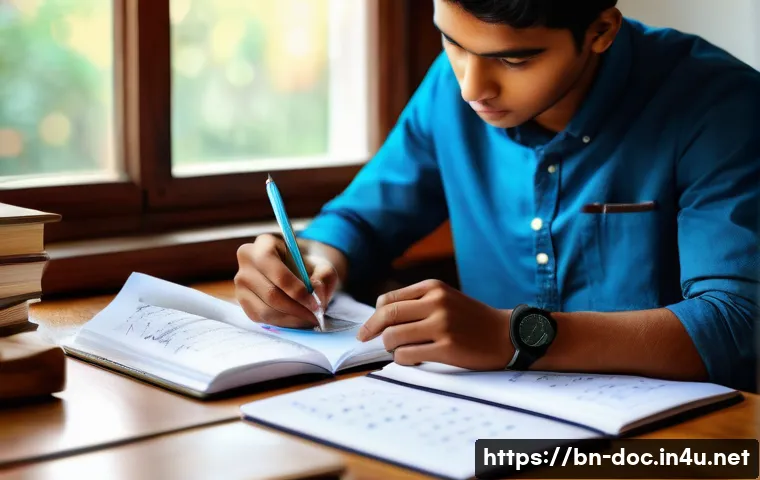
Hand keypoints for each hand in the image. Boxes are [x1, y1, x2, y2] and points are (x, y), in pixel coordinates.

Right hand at [234, 234, 339, 327]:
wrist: (297, 271)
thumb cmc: (309, 266)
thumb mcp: (323, 266)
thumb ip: (324, 277)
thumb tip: (315, 295)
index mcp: (265, 243)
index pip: (276, 271)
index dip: (296, 290)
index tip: (315, 303)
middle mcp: (247, 260)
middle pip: (270, 293)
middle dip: (296, 309)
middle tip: (315, 316)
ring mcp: (241, 282)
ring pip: (266, 309)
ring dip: (291, 319)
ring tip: (309, 319)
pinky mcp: (243, 301)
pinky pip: (261, 318)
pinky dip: (282, 323)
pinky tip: (296, 319)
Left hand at [356, 280, 513, 369]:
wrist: (505, 334)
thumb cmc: (470, 319)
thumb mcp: (445, 298)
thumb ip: (416, 302)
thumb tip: (379, 316)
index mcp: (433, 287)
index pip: (388, 300)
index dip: (373, 316)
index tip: (368, 328)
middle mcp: (436, 302)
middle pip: (387, 316)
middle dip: (371, 331)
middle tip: (366, 340)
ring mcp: (442, 325)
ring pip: (393, 337)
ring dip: (390, 347)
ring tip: (399, 350)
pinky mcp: (447, 348)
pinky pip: (407, 355)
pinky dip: (403, 359)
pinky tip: (413, 359)